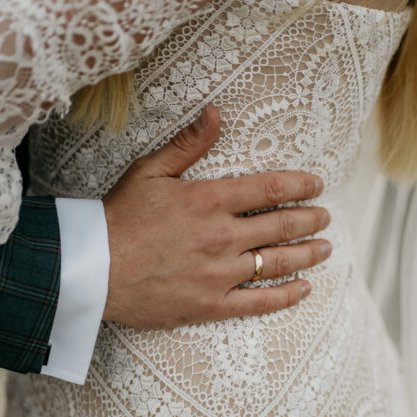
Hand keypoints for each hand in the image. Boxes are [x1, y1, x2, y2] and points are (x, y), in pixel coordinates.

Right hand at [102, 105, 331, 328]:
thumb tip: (214, 113)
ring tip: (325, 248)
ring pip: (278, 262)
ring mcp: (220, 273)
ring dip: (307, 254)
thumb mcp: (149, 171)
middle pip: (282, 226)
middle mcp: (223, 236)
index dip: (299, 186)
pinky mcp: (212, 304)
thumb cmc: (117, 217)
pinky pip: (259, 302)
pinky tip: (304, 288)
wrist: (91, 270)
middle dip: (310, 219)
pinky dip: (286, 295)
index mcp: (210, 200)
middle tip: (325, 216)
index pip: (269, 189)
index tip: (316, 185)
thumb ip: (187, 144)